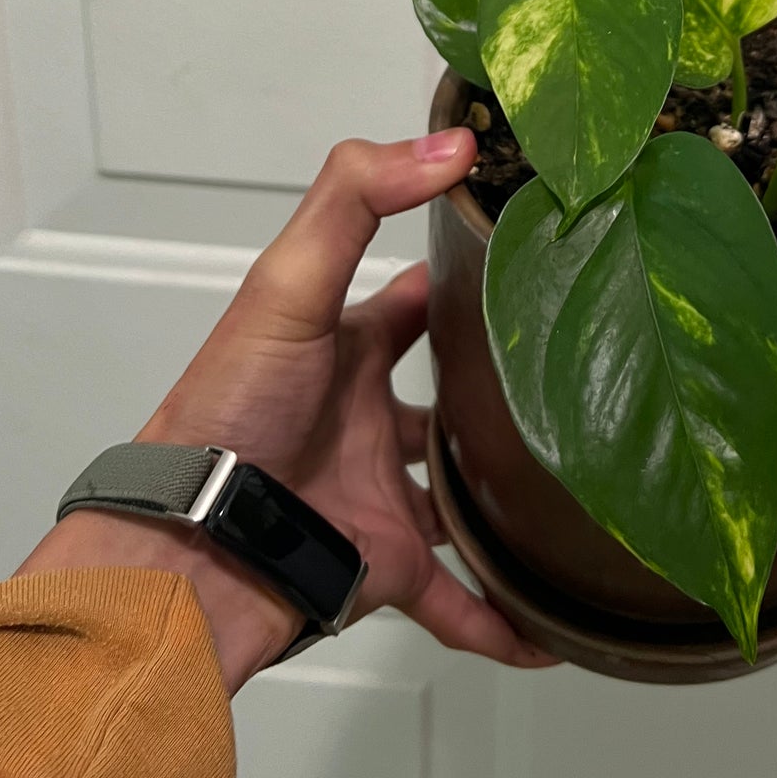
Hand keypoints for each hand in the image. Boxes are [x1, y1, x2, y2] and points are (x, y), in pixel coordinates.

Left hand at [19, 132, 556, 688]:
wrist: (190, 549)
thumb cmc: (230, 407)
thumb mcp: (287, 282)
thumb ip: (356, 197)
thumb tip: (453, 142)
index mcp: (347, 343)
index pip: (419, 296)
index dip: (471, 272)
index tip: (543, 256)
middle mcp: (366, 413)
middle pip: (447, 395)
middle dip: (504, 389)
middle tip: (582, 375)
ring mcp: (378, 491)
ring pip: (459, 496)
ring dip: (509, 500)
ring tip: (586, 492)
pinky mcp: (383, 564)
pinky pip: (455, 597)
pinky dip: (499, 618)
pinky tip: (552, 636)